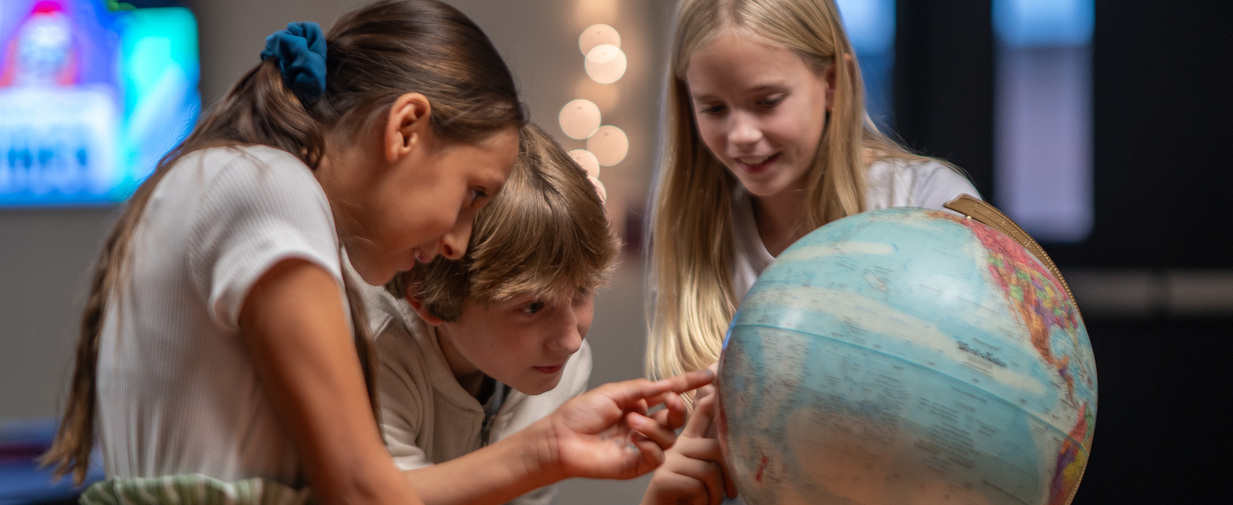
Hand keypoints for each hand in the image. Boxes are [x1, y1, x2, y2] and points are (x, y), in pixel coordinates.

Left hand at [535, 368, 714, 481]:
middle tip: (666, 399)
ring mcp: (642, 445)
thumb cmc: (579, 414)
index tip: (708, 374)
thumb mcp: (613, 392)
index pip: (668, 393)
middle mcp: (644, 424)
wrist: (561, 439)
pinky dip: (651, 445)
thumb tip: (667, 384)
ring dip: (654, 426)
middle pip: (676, 417)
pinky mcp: (637, 464)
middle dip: (677, 406)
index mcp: (638, 404)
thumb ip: (642, 388)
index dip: (688, 384)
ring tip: (631, 421)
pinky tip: (634, 439)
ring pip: (669, 436)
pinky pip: (659, 456)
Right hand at [640, 393, 737, 504]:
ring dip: (716, 495)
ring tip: (710, 503)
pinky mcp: (663, 477)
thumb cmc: (691, 498)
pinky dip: (703, 502)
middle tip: (733, 493)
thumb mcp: (707, 474)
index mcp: (689, 441)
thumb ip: (717, 455)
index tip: (719, 371)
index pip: (703, 412)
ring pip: (709, 470)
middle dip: (731, 474)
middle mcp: (677, 446)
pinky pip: (698, 486)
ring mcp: (668, 460)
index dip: (713, 394)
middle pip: (716, 448)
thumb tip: (742, 436)